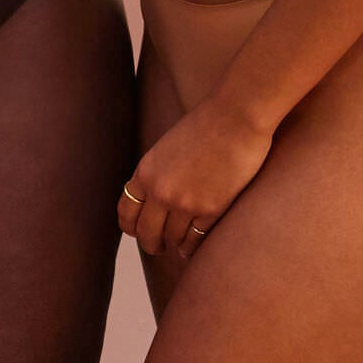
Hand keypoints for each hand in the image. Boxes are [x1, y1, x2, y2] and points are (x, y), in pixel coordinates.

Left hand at [117, 95, 272, 259]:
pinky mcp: (211, 210)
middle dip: (152, 244)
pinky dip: (194, 245)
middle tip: (159, 247)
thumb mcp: (168, 147)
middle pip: (146, 233)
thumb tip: (154, 200)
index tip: (138, 232)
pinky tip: (194, 245)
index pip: (126, 212)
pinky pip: (196, 239)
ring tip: (180, 246)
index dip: (131, 227)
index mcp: (145, 172)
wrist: (236, 116)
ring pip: (172, 240)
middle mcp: (160, 191)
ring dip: (176, 245)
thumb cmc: (207, 125)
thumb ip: (158, 173)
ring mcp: (185, 203)